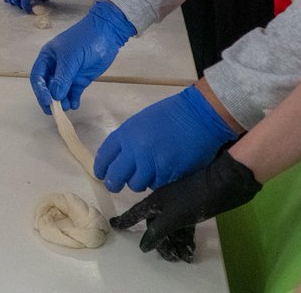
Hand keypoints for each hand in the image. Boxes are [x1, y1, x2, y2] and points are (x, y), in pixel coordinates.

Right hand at [29, 0, 135, 112]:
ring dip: (61, 101)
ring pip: (60, 92)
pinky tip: (75, 104)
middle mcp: (55, 67)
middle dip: (49, 99)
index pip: (38, 77)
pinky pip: (73, 92)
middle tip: (54, 111)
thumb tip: (54, 96)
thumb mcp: (71, 58)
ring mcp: (68, 74)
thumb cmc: (84, 41)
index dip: (40, 90)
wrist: (107, 34)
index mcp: (47, 58)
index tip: (47, 101)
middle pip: (47, 87)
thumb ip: (62, 77)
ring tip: (67, 107)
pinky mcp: (80, 79)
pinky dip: (72, 99)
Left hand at [94, 86, 237, 192]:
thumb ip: (127, 141)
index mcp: (126, 134)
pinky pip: (157, 185)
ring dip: (139, 182)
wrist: (199, 115)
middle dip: (114, 184)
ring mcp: (153, 164)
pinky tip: (162, 172)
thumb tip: (119, 159)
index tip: (102, 174)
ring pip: (136, 185)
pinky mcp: (170, 174)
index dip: (101, 169)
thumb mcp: (140, 122)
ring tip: (146, 174)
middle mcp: (136, 150)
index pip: (104, 157)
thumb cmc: (169, 115)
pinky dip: (157, 181)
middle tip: (116, 185)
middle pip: (116, 177)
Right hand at [110, 148, 261, 261]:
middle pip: (156, 226)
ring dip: (176, 244)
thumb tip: (143, 245)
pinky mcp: (191, 210)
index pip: (135, 214)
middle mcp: (164, 204)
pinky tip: (191, 249)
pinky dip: (186, 239)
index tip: (115, 225)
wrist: (222, 184)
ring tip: (183, 257)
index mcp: (155, 202)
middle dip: (162, 243)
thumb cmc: (193, 198)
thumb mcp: (173, 217)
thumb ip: (157, 232)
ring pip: (171, 229)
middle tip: (170, 258)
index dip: (125, 220)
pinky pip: (184, 227)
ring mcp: (178, 206)